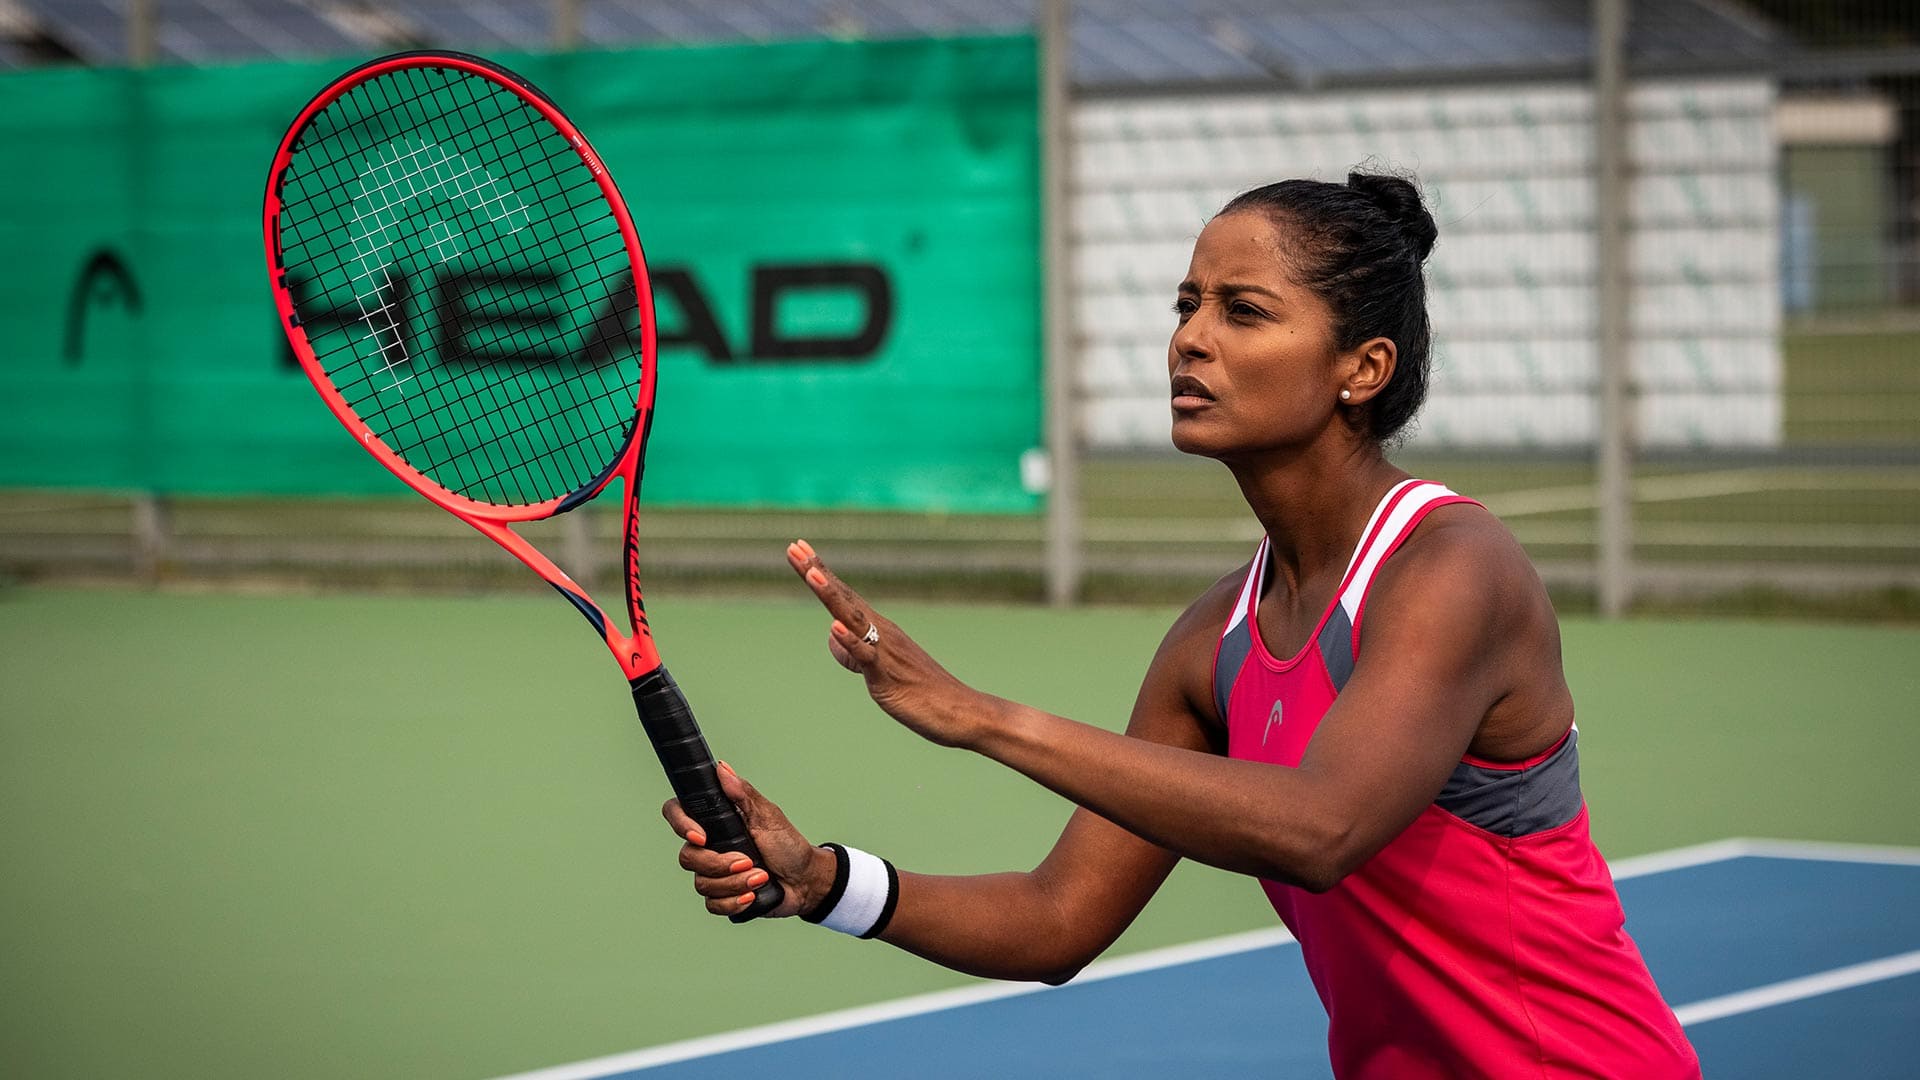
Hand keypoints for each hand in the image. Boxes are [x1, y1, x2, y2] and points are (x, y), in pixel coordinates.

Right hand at [661, 761, 833, 919]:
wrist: (804, 881)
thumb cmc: (788, 845)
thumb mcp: (768, 816)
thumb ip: (743, 794)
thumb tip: (722, 768)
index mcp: (717, 822)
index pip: (678, 813)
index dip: (681, 824)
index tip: (701, 837)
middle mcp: (710, 846)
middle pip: (688, 857)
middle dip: (720, 864)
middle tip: (748, 861)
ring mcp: (714, 873)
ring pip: (702, 883)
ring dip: (735, 883)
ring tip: (760, 878)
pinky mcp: (722, 896)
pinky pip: (712, 904)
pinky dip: (734, 901)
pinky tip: (752, 895)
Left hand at [786, 539, 996, 747]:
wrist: (956, 710)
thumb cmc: (919, 691)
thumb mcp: (876, 668)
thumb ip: (852, 650)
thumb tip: (833, 633)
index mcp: (878, 628)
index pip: (843, 594)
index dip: (819, 571)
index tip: (798, 547)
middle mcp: (881, 632)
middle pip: (843, 597)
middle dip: (816, 572)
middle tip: (794, 546)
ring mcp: (885, 652)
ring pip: (853, 619)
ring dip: (831, 595)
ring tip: (811, 574)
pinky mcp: (887, 676)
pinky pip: (866, 655)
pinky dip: (850, 641)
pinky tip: (834, 627)